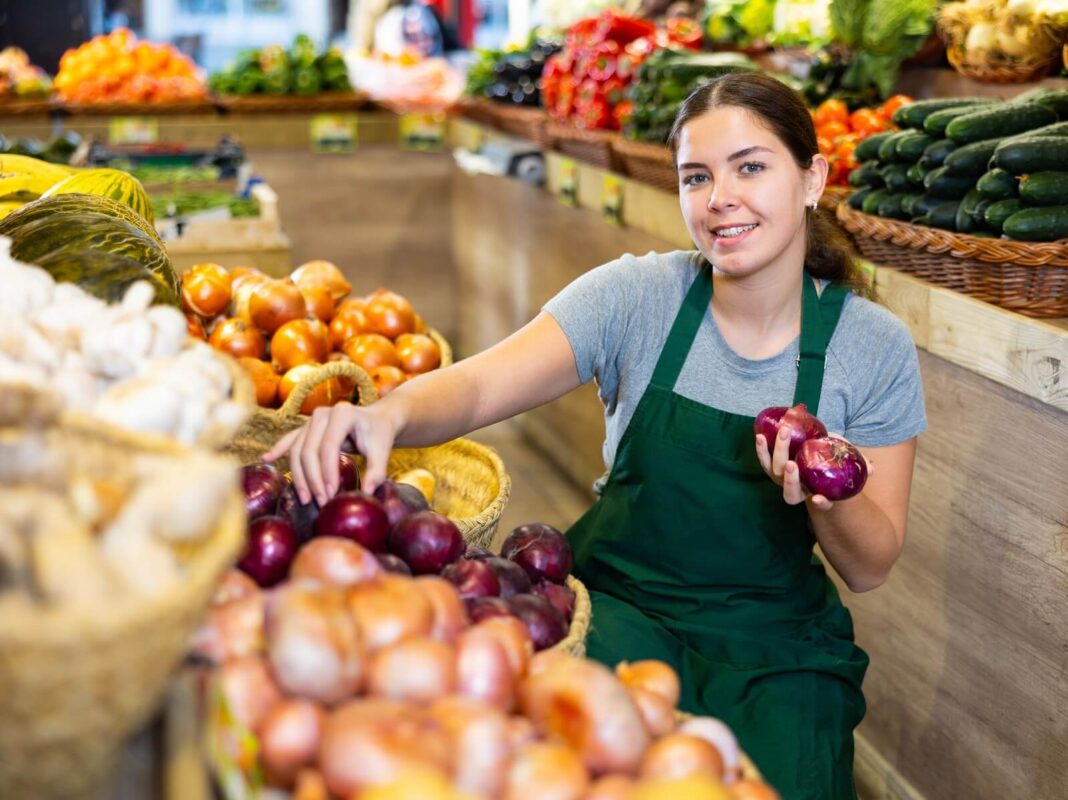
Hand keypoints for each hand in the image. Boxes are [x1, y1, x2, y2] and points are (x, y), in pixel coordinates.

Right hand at [263, 401, 398, 505]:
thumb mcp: (383, 449)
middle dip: (312, 479)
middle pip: (308, 450)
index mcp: (343, 414)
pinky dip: (279, 450)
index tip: (331, 494)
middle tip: (320, 502)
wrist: (376, 419)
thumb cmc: (379, 434)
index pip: (329, 447)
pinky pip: (290, 440)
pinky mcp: (306, 428)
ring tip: (305, 498)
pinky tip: (267, 459)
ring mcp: (312, 420)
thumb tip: (366, 493)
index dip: (327, 472)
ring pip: (297, 450)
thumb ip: (377, 471)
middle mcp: (323, 414)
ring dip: (298, 476)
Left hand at [754, 427, 873, 511]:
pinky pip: (764, 460)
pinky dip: (761, 449)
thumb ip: (858, 465)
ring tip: (775, 437)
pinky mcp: (772, 466)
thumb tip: (873, 469)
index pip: (821, 503)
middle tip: (793, 463)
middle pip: (789, 490)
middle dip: (790, 478)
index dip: (821, 504)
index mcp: (817, 493)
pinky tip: (760, 435)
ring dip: (773, 456)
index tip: (821, 500)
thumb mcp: (846, 463)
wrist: (813, 457)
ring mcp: (782, 479)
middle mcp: (797, 489)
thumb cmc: (831, 462)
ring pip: (774, 473)